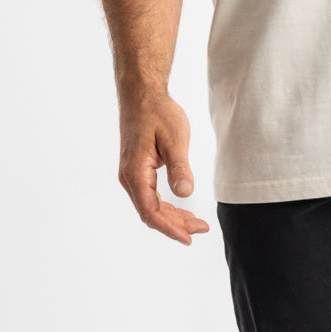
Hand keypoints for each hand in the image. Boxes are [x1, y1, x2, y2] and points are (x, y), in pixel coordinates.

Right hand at [117, 89, 210, 245]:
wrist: (141, 93)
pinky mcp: (136, 170)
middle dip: (176, 225)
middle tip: (201, 228)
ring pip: (150, 206)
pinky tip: (182, 208)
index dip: (170, 228)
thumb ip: (179, 167)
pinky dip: (166, 206)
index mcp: (135, 172)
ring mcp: (131, 174)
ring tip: (196, 222)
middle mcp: (128, 177)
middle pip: (150, 213)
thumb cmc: (157, 112)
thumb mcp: (174, 138)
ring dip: (172, 217)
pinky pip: (150, 196)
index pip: (151, 211)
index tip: (189, 238)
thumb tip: (185, 193)